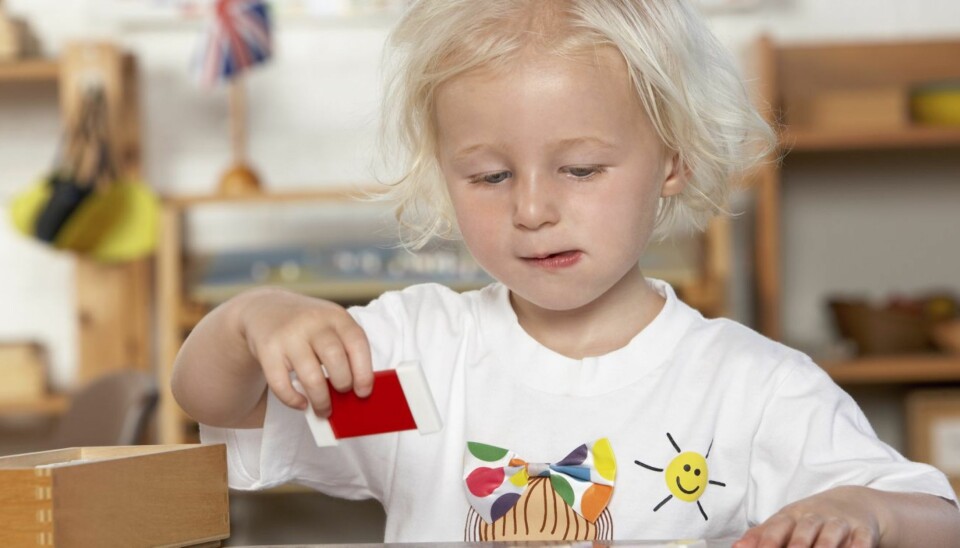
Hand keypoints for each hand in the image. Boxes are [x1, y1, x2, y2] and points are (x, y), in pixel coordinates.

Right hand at [237, 287, 373, 415]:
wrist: (266, 308)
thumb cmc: (307, 325)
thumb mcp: (330, 324)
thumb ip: (344, 348)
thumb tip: (356, 390)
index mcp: (335, 316)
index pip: (357, 343)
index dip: (364, 372)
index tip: (363, 392)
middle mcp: (313, 322)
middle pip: (335, 359)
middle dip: (343, 384)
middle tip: (343, 395)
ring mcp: (289, 336)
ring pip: (311, 377)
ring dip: (321, 400)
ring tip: (324, 409)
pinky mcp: (267, 350)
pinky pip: (281, 384)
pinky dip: (293, 400)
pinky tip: (302, 403)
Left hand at [734, 486, 880, 547]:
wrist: (853, 503)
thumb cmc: (809, 520)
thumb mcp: (785, 522)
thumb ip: (761, 535)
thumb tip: (736, 546)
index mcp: (791, 516)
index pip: (777, 527)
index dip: (768, 541)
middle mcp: (815, 518)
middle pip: (804, 530)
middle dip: (797, 546)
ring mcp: (839, 523)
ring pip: (831, 535)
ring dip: (824, 547)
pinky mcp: (863, 531)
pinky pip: (862, 540)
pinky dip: (858, 547)